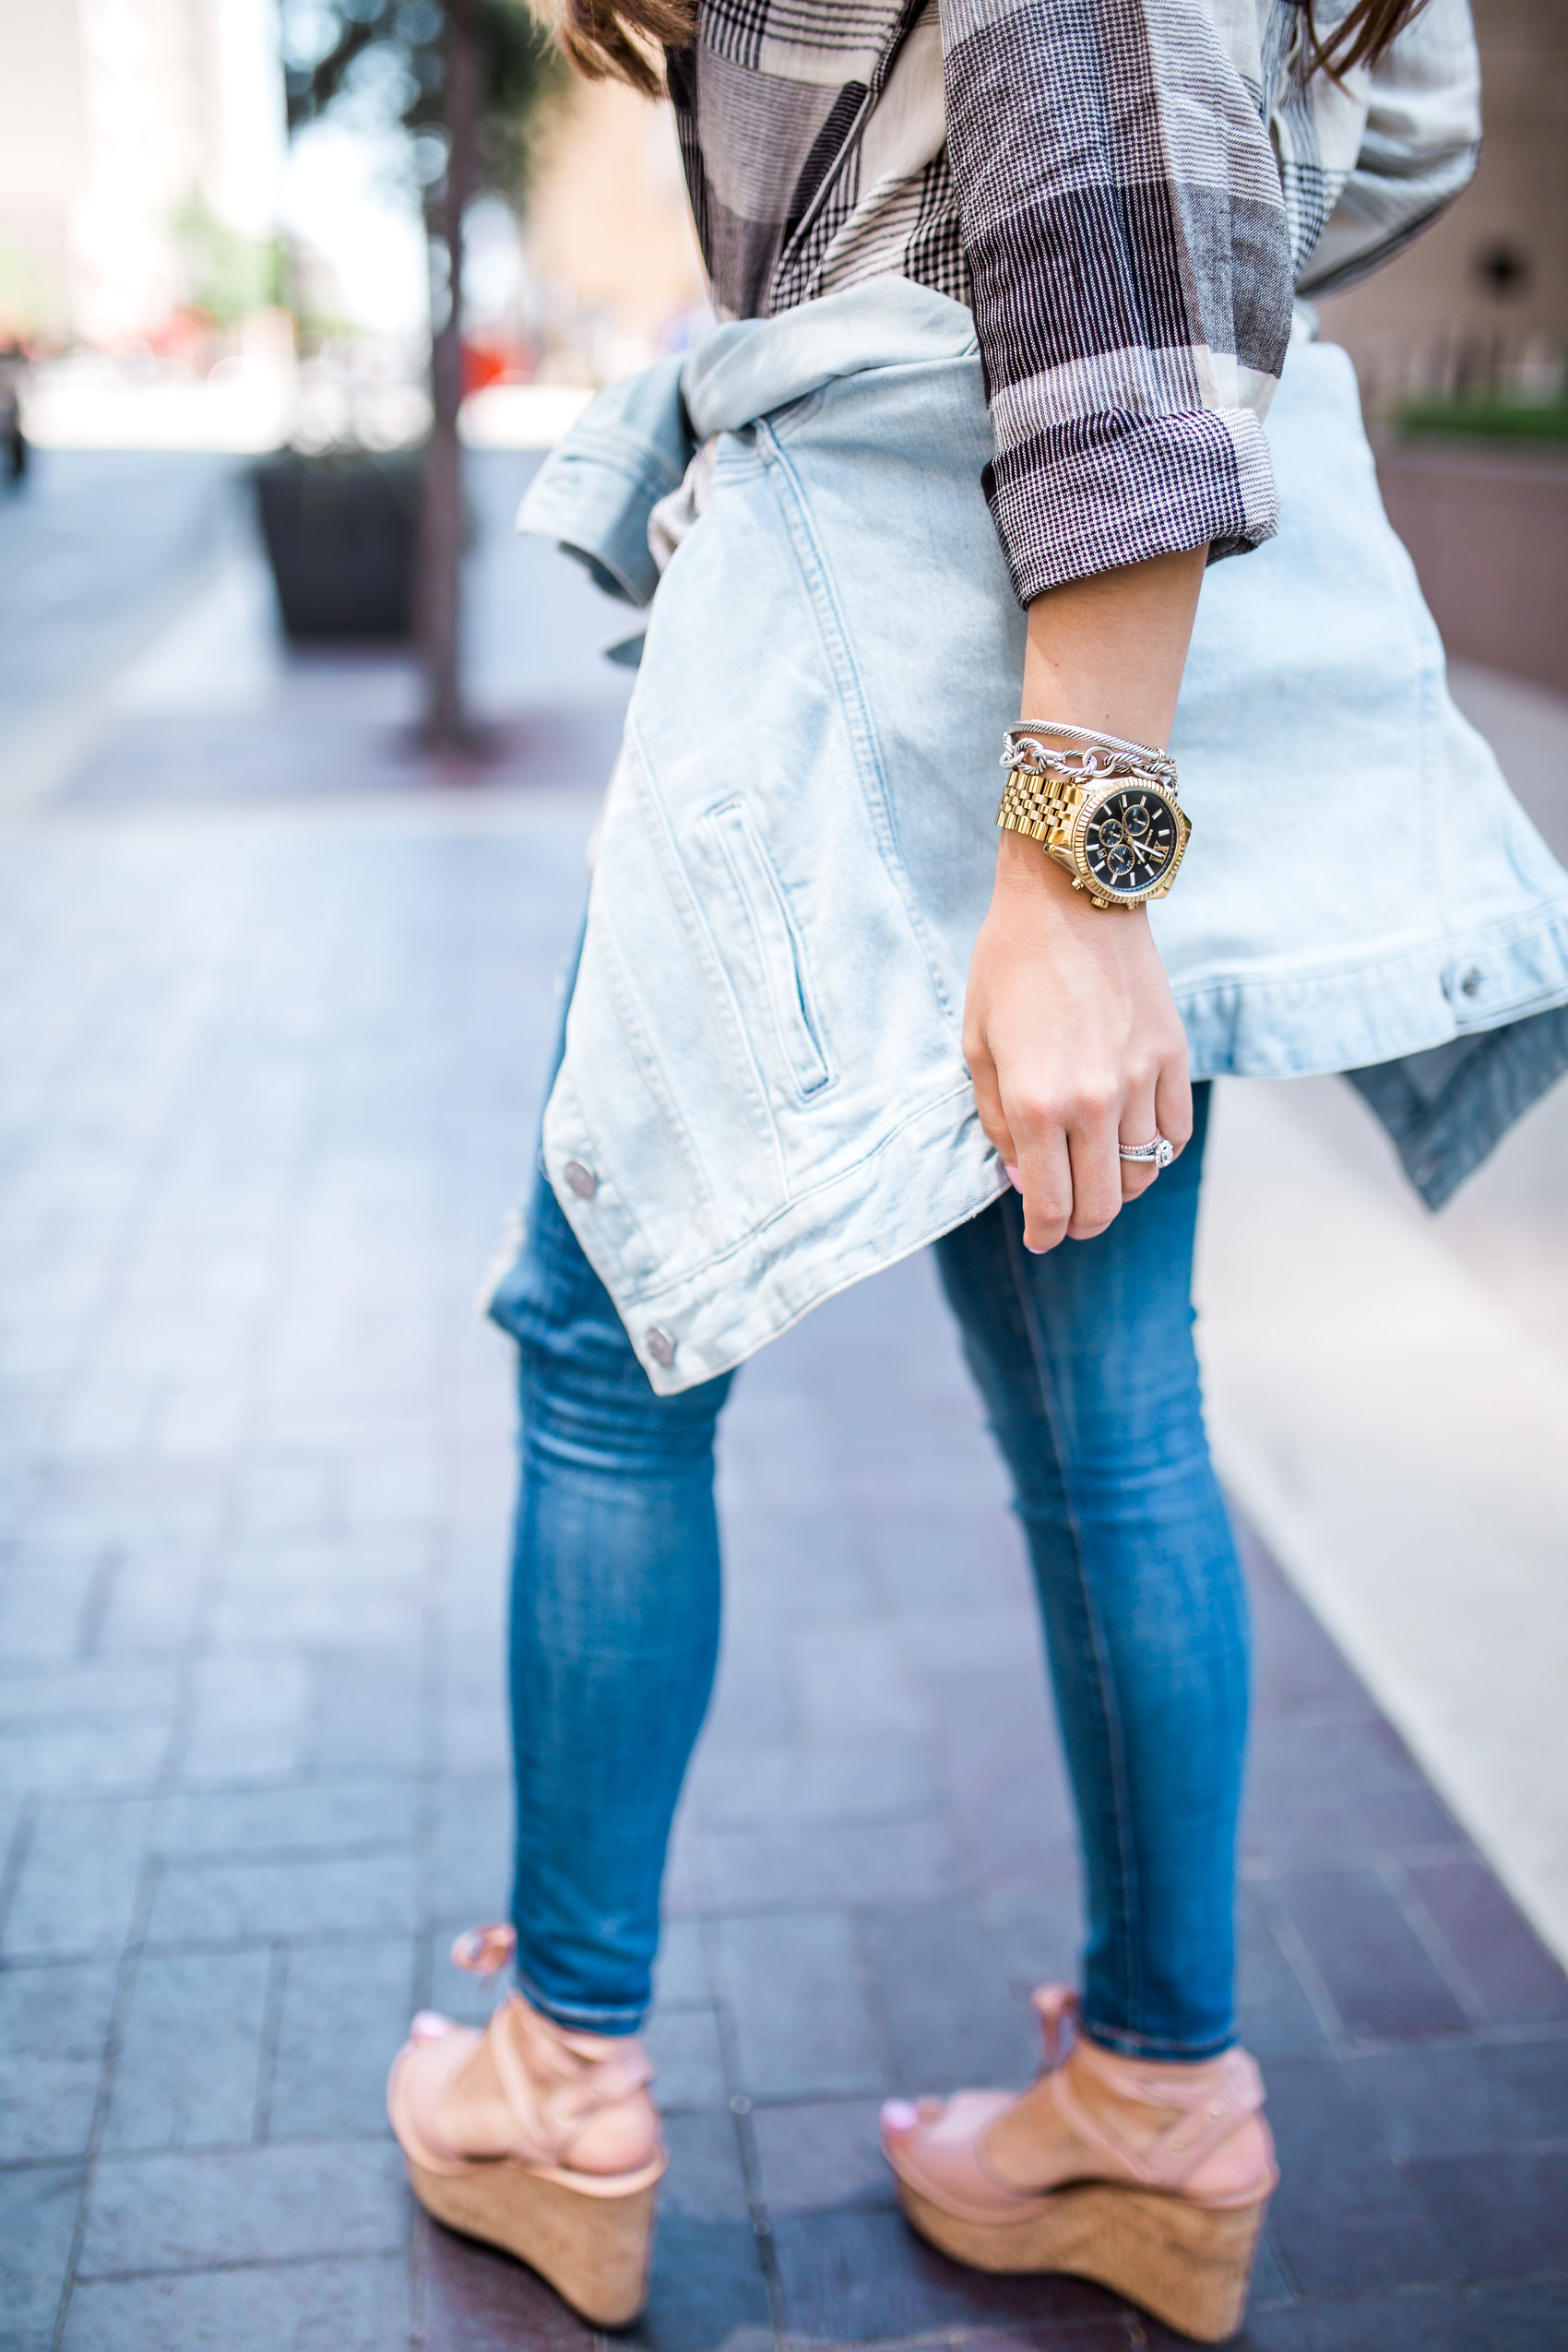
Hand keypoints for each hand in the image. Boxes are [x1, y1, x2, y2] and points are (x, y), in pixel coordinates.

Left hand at [963, 830, 1191, 1251]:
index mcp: (1036, 1103)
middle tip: (1067, 1220)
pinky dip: (1157, 1152)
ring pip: (1144, 1172)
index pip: (1051, 1203)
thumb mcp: (977, 1046)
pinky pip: (1175, 1132)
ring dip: (1120, 1189)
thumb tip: (1024, 1180)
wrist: (1073, 894)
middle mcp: (1093, 1101)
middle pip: (1103, 1202)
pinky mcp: (1172, 1055)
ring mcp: (1140, 1080)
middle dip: (1081, 1224)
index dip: (1045, 1232)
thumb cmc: (1009, 963)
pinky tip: (1133, 1144)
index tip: (1041, 1237)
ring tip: (1098, 1178)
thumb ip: (999, 1122)